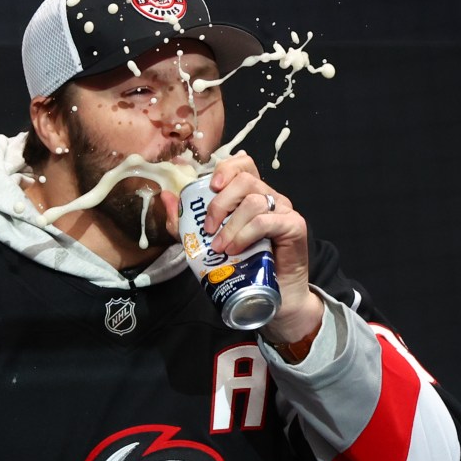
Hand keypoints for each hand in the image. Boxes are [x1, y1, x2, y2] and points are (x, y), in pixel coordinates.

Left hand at [161, 151, 323, 343]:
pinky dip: (245, 234)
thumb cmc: (242, 266)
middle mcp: (270, 197)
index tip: (212, 187)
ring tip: (221, 248)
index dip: (226, 168)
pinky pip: (265, 221)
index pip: (243, 164)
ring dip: (230, 225)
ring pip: (254, 201)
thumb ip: (185, 221)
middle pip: (245, 180)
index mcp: (251, 194)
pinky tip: (236, 250)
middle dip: (220, 203)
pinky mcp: (294, 226)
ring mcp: (284, 210)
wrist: (273, 296)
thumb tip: (166, 196)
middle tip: (208, 228)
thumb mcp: (205, 242)